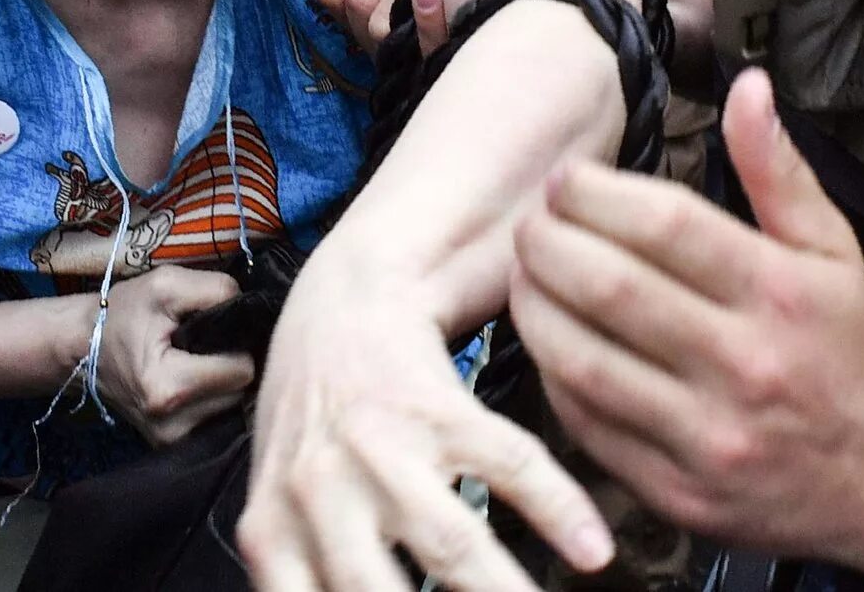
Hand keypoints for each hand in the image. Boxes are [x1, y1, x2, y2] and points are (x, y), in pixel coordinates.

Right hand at [97, 267, 258, 446]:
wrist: (84, 347)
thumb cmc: (125, 313)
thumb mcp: (166, 284)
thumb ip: (216, 291)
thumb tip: (253, 309)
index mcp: (168, 389)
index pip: (242, 371)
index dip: (237, 345)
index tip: (217, 332)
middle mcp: (172, 426)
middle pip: (240, 394)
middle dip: (230, 367)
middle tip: (207, 346)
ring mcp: (171, 443)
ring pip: (232, 409)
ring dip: (223, 385)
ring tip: (199, 363)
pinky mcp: (171, 447)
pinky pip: (216, 422)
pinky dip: (212, 401)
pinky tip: (195, 382)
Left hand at [239, 253, 611, 590]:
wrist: (344, 301)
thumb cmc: (313, 417)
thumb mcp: (275, 498)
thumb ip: (294, 571)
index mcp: (273, 529)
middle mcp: (319, 489)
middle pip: (374, 590)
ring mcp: (381, 446)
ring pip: (451, 541)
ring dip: (503, 590)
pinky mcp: (439, 407)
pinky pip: (509, 468)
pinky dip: (559, 512)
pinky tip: (591, 551)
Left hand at [507, 69, 863, 560]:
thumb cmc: (843, 348)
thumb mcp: (832, 251)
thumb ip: (779, 170)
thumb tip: (749, 86)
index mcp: (783, 296)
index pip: (666, 227)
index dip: (597, 194)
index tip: (566, 180)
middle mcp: (748, 367)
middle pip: (611, 290)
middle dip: (550, 243)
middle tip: (530, 222)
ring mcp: (709, 437)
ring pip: (584, 361)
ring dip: (535, 307)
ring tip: (525, 273)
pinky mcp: (677, 492)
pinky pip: (587, 424)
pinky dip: (552, 374)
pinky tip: (549, 337)